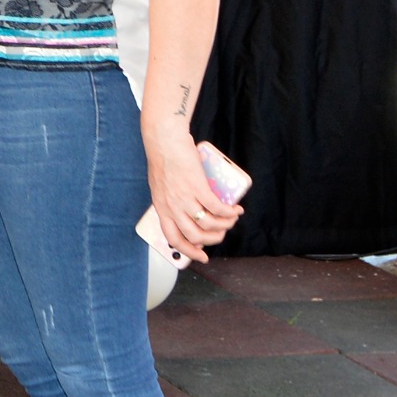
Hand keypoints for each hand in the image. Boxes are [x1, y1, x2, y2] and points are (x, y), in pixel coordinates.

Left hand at [145, 128, 240, 263]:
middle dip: (212, 240)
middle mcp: (172, 207)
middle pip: (194, 236)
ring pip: (208, 225)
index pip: (173, 238)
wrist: (164, 140)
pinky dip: (230, 212)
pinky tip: (236, 210)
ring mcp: (184, 198)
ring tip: (232, 219)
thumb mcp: (160, 186)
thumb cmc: (163, 160)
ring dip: (225, 226)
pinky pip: (218, 208)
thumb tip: (187, 212)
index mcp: (161, 208)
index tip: (202, 256)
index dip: (189, 251)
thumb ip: (170, 200)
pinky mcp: (197, 187)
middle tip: (222, 233)